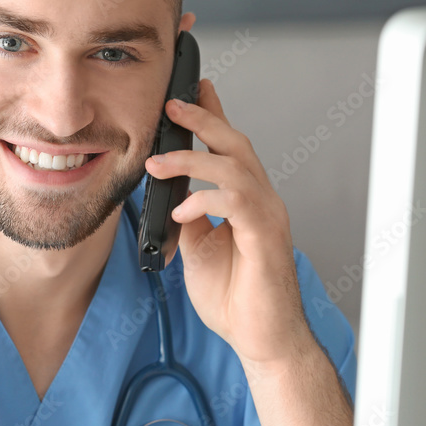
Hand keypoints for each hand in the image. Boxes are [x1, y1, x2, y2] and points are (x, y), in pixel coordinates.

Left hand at [144, 78, 315, 369]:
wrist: (257, 338)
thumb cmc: (234, 296)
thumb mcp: (197, 246)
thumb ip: (188, 215)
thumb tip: (168, 192)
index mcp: (245, 200)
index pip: (229, 147)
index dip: (213, 114)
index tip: (193, 88)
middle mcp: (261, 201)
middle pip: (236, 143)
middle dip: (204, 118)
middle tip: (172, 104)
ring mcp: (267, 216)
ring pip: (235, 165)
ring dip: (192, 159)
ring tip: (158, 164)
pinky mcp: (265, 235)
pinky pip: (237, 201)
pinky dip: (205, 198)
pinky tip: (184, 210)